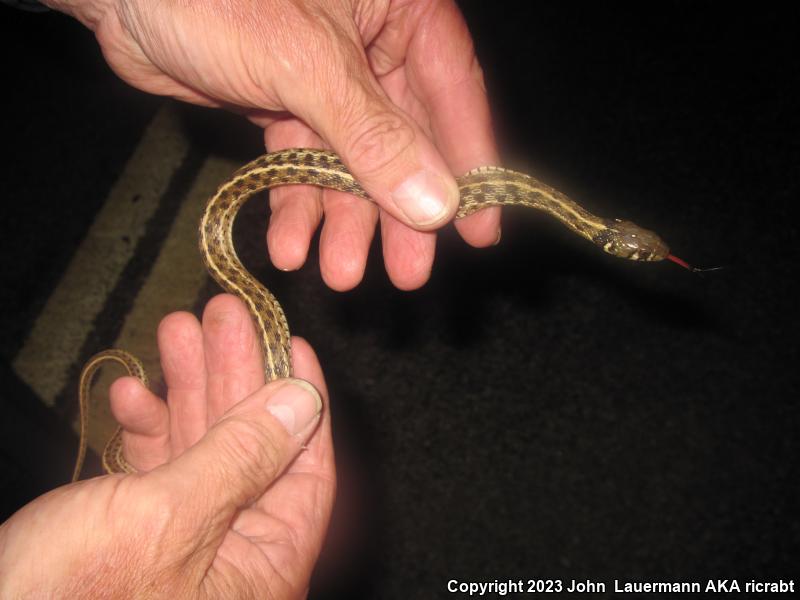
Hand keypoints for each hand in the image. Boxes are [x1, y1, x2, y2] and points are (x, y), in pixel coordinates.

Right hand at [0, 295, 335, 597]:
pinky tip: (128, 393)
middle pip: (251, 448)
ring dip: (186, 389)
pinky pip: (152, 474)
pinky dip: (143, 431)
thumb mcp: (170, 517)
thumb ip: (241, 457)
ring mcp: (180, 546)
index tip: (290, 344)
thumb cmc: (77, 599)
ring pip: (199, 451)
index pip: (307, 468)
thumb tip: (301, 403)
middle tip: (224, 314)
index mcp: (263, 564)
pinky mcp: (132, 539)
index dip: (302, 401)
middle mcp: (231, 557)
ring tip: (177, 328)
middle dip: (233, 376)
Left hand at [45, 0, 499, 289]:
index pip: (453, 93)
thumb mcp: (306, 65)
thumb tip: (436, 205)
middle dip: (398, 212)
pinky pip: (304, 166)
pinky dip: (297, 206)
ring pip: (352, 164)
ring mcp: (328, 80)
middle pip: (404, 141)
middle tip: (408, 273)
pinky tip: (290, 246)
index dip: (469, 167)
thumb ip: (373, 136)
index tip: (477, 232)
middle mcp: (373, 45)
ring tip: (338, 273)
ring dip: (344, 222)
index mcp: (400, 10)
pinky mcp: (285, 107)